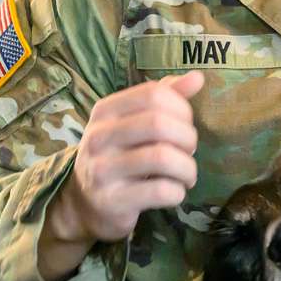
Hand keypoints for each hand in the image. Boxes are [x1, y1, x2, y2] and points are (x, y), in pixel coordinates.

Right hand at [39, 72, 203, 280]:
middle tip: (188, 152)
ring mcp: (102, 170)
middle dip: (188, 139)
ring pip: (163, 158)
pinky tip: (174, 192)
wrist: (84, 204)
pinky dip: (178, 192)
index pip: (154, 94)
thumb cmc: (119, 156)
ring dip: (187, 168)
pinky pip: (160, 191)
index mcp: (105, 110)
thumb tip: (197, 77)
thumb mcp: (134, 122)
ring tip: (186, 176)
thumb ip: (165, 98)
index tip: (184, 125)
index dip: (182, 109)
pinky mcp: (111, 201)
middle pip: (160, 124)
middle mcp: (99, 136)